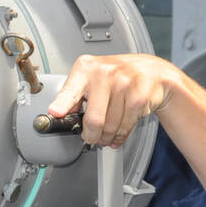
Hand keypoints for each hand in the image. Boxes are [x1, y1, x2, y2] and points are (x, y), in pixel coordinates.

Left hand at [47, 53, 176, 148]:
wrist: (151, 71)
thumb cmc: (117, 76)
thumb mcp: (91, 78)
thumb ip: (74, 94)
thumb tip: (59, 114)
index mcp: (86, 68)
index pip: (71, 90)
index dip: (62, 104)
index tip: (55, 113)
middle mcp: (104, 73)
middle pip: (93, 120)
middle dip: (91, 136)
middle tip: (91, 138)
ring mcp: (124, 83)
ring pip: (110, 127)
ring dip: (106, 138)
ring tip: (106, 135)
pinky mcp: (139, 96)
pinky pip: (125, 127)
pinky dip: (120, 136)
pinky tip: (118, 132)